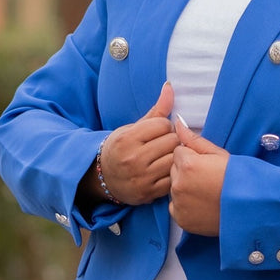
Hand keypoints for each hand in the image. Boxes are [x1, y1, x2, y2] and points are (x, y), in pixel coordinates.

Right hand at [95, 83, 177, 204]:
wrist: (104, 177)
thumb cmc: (122, 147)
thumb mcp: (134, 127)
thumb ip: (156, 109)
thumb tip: (170, 86)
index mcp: (127, 139)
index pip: (163, 124)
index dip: (165, 126)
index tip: (159, 132)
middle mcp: (133, 159)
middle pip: (172, 141)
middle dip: (171, 140)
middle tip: (164, 144)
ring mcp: (141, 178)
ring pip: (175, 160)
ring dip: (174, 157)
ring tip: (165, 156)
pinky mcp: (148, 193)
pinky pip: (173, 179)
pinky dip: (172, 174)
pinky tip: (164, 171)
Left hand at [169, 116, 228, 234]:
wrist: (251, 208)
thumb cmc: (239, 180)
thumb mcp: (219, 154)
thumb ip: (194, 140)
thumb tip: (178, 124)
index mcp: (188, 164)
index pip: (178, 152)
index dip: (193, 158)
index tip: (207, 166)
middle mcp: (179, 184)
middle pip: (174, 170)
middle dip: (187, 173)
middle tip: (208, 180)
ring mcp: (179, 203)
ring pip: (174, 188)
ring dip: (185, 189)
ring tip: (207, 193)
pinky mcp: (181, 219)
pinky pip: (176, 207)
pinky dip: (185, 206)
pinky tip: (202, 205)